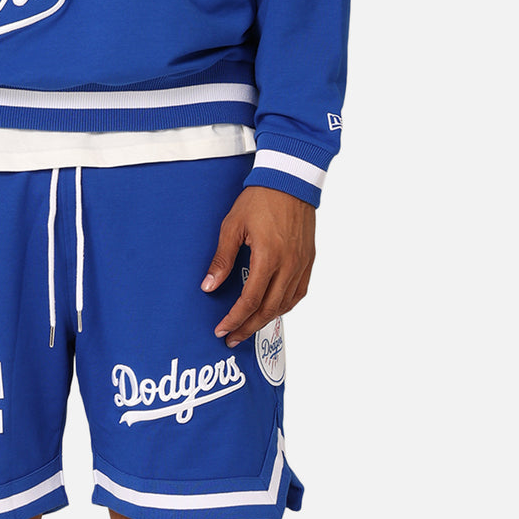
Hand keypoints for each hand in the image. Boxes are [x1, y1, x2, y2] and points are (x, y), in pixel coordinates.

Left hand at [201, 186, 315, 346]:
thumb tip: (209, 286)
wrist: (290, 178)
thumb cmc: (260, 199)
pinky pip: (298, 293)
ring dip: (265, 320)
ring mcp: (302, 263)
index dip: (235, 319)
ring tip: (248, 328)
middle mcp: (289, 264)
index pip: (250, 300)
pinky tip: (271, 311)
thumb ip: (221, 259)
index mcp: (269, 257)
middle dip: (248, 328)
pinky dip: (284, 307)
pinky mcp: (309, 260)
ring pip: (285, 305)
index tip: (221, 330)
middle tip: (232, 339)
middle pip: (268, 310)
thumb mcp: (232, 226)